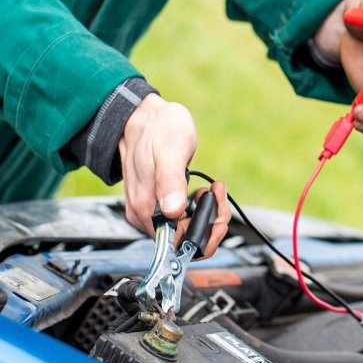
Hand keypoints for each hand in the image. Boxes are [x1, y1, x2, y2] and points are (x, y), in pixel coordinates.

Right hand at [118, 94, 229, 254]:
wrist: (145, 116)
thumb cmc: (157, 129)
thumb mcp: (170, 151)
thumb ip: (170, 182)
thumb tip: (174, 211)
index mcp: (146, 209)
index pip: (179, 246)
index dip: (204, 235)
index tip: (217, 212)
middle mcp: (145, 215)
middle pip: (185, 240)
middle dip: (210, 221)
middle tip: (217, 194)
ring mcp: (151, 210)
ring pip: (187, 229)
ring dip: (207, 212)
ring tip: (212, 189)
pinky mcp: (159, 203)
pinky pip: (183, 218)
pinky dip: (199, 207)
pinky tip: (204, 190)